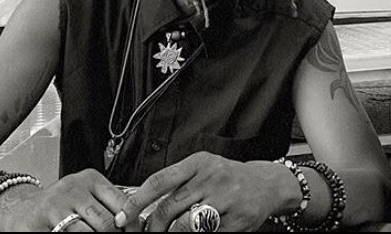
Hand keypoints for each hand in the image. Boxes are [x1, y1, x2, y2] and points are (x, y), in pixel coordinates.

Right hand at [0, 169, 132, 231]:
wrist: (20, 209)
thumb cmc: (60, 205)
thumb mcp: (86, 196)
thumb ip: (107, 206)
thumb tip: (132, 222)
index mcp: (91, 180)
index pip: (121, 202)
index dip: (131, 223)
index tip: (134, 233)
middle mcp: (73, 189)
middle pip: (105, 222)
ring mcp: (55, 206)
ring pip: (86, 233)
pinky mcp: (40, 223)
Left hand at [115, 153, 295, 231]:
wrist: (267, 184)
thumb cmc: (229, 178)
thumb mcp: (204, 170)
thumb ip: (178, 183)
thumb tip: (142, 204)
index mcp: (199, 163)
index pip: (159, 181)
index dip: (136, 202)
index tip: (123, 217)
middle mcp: (212, 178)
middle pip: (168, 207)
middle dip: (153, 227)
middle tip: (150, 233)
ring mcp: (226, 199)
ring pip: (185, 225)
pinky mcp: (237, 221)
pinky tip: (198, 233)